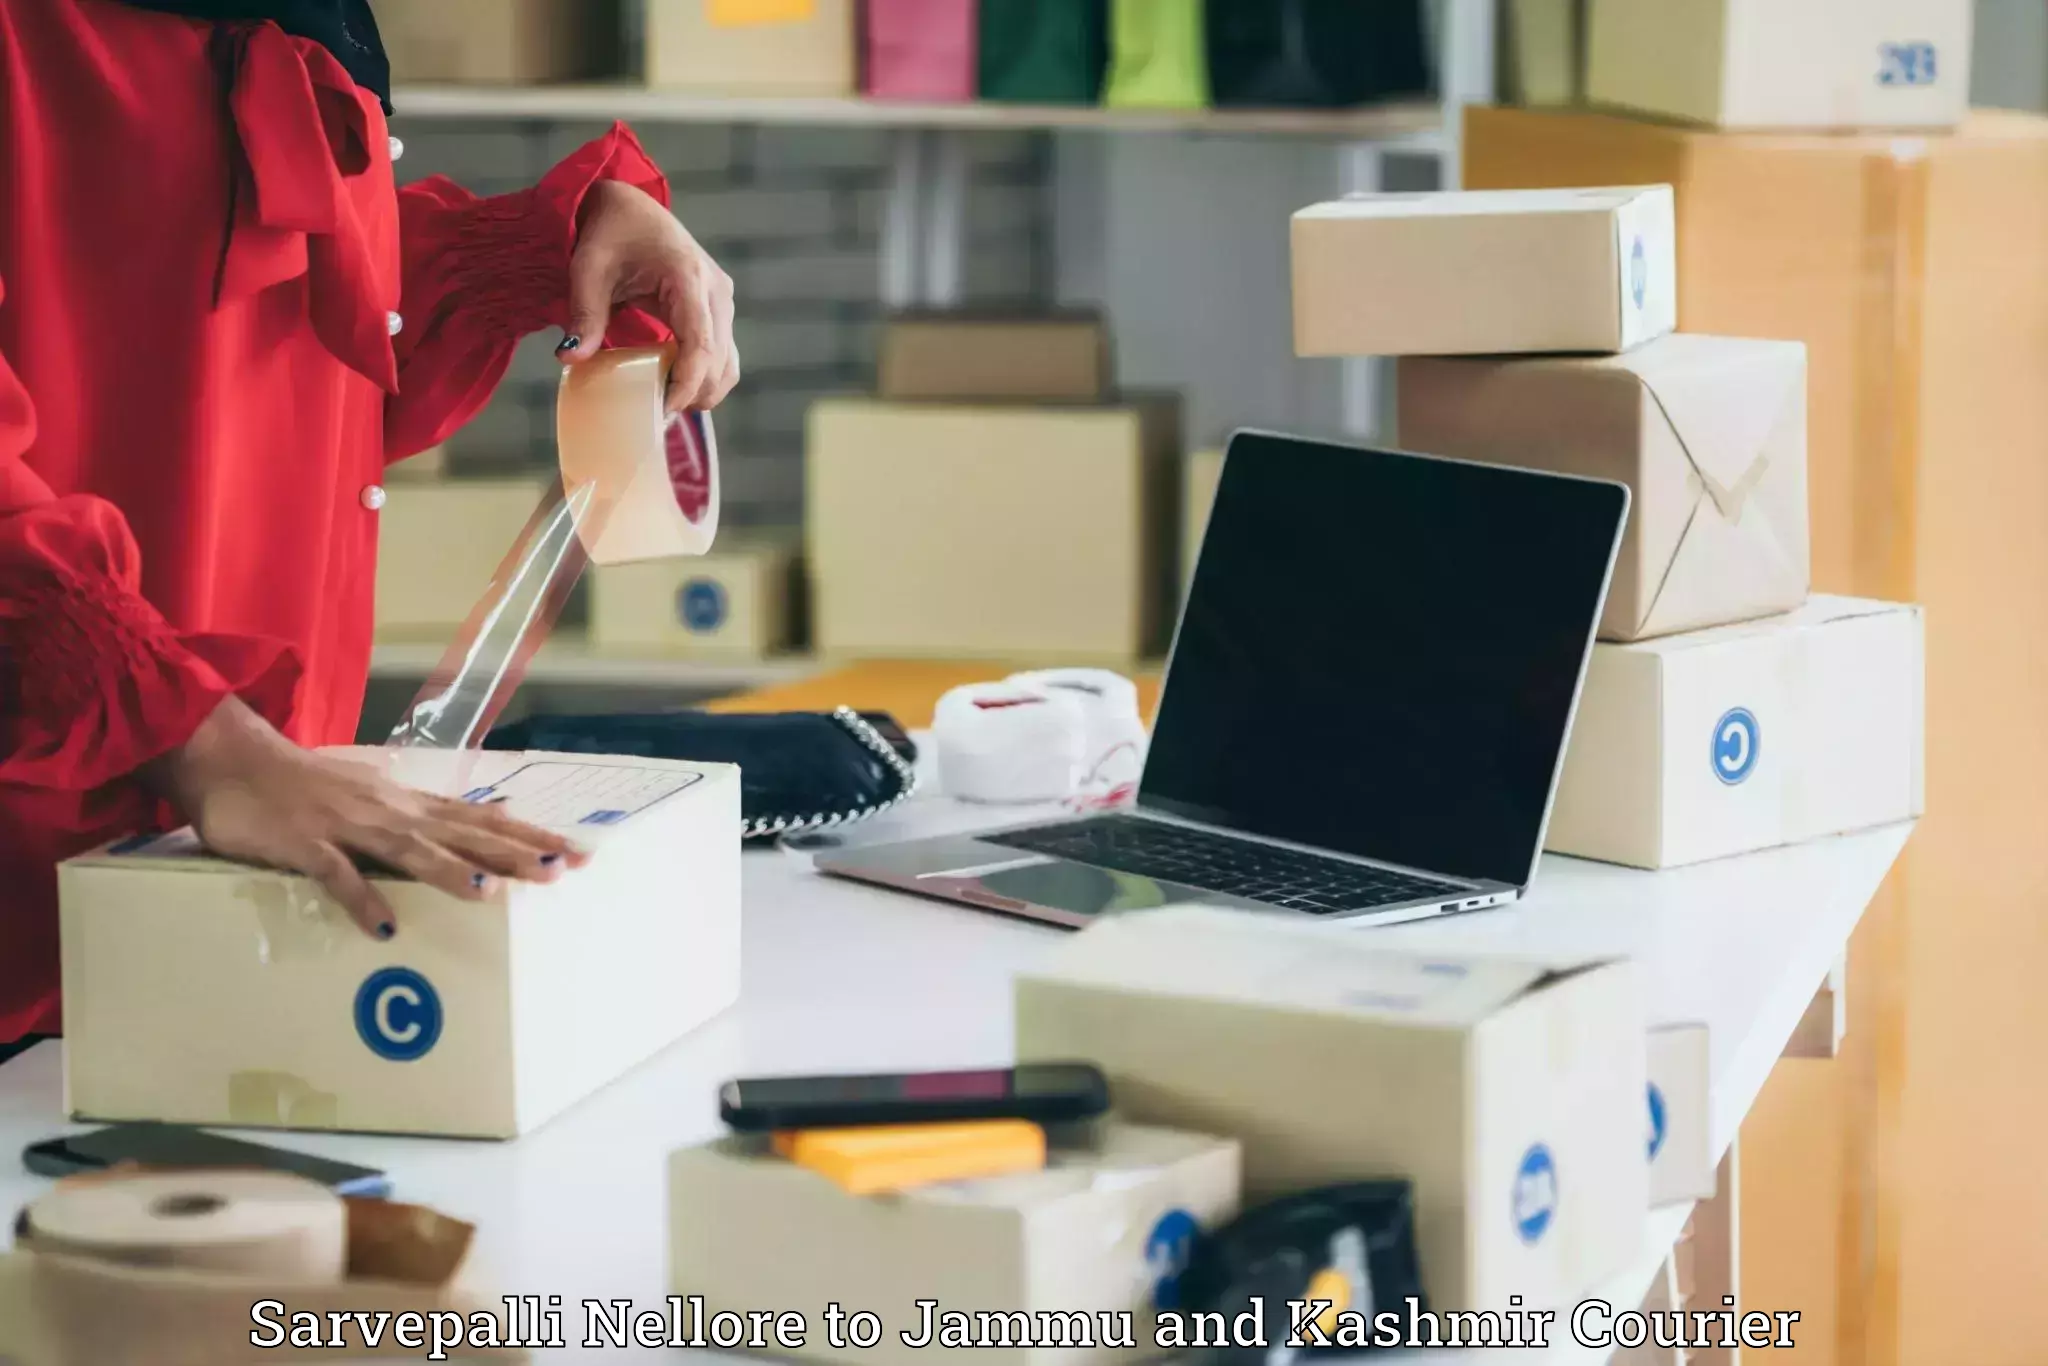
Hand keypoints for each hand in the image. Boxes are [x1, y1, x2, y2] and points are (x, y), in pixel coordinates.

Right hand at [143, 698, 588, 940]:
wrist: (233, 759)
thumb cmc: (303, 784)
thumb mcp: (370, 795)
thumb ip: (411, 815)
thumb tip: (458, 825)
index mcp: (406, 804)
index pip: (482, 819)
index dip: (530, 835)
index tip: (578, 851)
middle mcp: (389, 811)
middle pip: (462, 834)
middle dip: (513, 854)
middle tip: (562, 871)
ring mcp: (348, 826)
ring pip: (409, 850)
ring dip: (450, 872)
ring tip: (491, 894)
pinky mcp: (305, 844)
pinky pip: (337, 876)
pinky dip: (362, 900)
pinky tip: (385, 928)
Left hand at [558, 179, 739, 413]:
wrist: (629, 205)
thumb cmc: (608, 231)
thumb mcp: (588, 269)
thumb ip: (585, 314)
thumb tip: (570, 357)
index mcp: (688, 277)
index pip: (701, 343)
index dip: (687, 383)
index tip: (665, 410)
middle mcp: (715, 290)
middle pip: (720, 360)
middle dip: (694, 394)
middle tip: (657, 417)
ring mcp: (721, 300)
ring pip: (728, 361)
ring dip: (704, 390)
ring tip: (666, 406)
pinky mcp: (716, 308)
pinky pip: (721, 353)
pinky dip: (704, 376)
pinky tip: (675, 387)